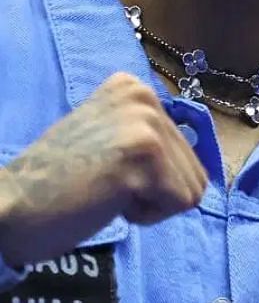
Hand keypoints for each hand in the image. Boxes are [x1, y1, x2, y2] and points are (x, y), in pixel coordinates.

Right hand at [0, 73, 206, 263]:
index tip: (104, 169)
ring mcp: (143, 123)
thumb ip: (147, 136)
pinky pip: (180, 204)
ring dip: (150, 202)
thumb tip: (196, 157)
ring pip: (191, 189)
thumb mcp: (108, 139)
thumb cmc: (59, 183)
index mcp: (134, 88)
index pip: (187, 151)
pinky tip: (106, 200)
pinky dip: (145, 215)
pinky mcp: (142, 156)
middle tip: (102, 183)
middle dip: (154, 190)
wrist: (10, 206)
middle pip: (195, 170)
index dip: (151, 177)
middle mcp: (142, 95)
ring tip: (105, 189)